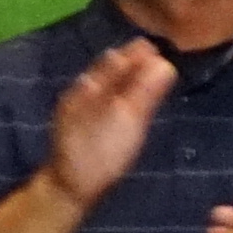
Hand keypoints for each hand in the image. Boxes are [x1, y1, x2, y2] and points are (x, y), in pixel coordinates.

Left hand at [48, 38, 178, 204]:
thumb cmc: (100, 151)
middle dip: (130, 60)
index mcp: (90, 86)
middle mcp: (80, 92)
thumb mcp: (126, 118)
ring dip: (121, 73)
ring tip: (141, 70)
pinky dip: (113, 90)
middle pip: (107, 68)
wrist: (68, 187)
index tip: (157, 45)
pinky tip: (120, 98)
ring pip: (101, 82)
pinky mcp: (77, 127)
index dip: (138, 53)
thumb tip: (164, 62)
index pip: (117, 60)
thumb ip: (143, 90)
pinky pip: (98, 98)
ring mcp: (76, 109)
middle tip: (153, 53)